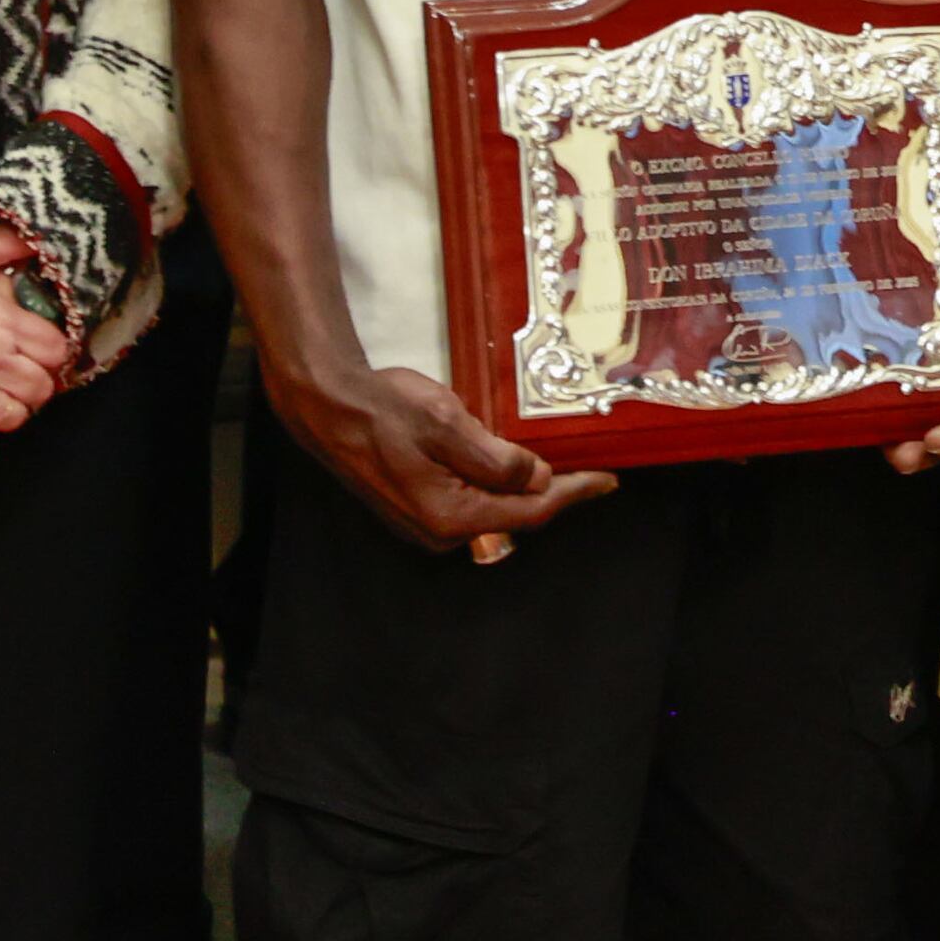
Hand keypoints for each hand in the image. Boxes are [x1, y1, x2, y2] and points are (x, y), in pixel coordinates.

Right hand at [279, 358, 606, 556]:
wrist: (331, 408)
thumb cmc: (385, 411)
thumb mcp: (448, 424)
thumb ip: (497, 459)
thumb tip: (538, 479)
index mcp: (452, 515)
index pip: (531, 510)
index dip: (574, 492)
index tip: (608, 480)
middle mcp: (441, 532)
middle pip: (515, 514)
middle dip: (551, 491)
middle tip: (587, 465)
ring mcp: (427, 524)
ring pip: (494, 507)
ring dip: (523, 486)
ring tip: (555, 460)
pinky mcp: (420, 510)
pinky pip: (472, 501)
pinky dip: (496, 483)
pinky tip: (508, 460)